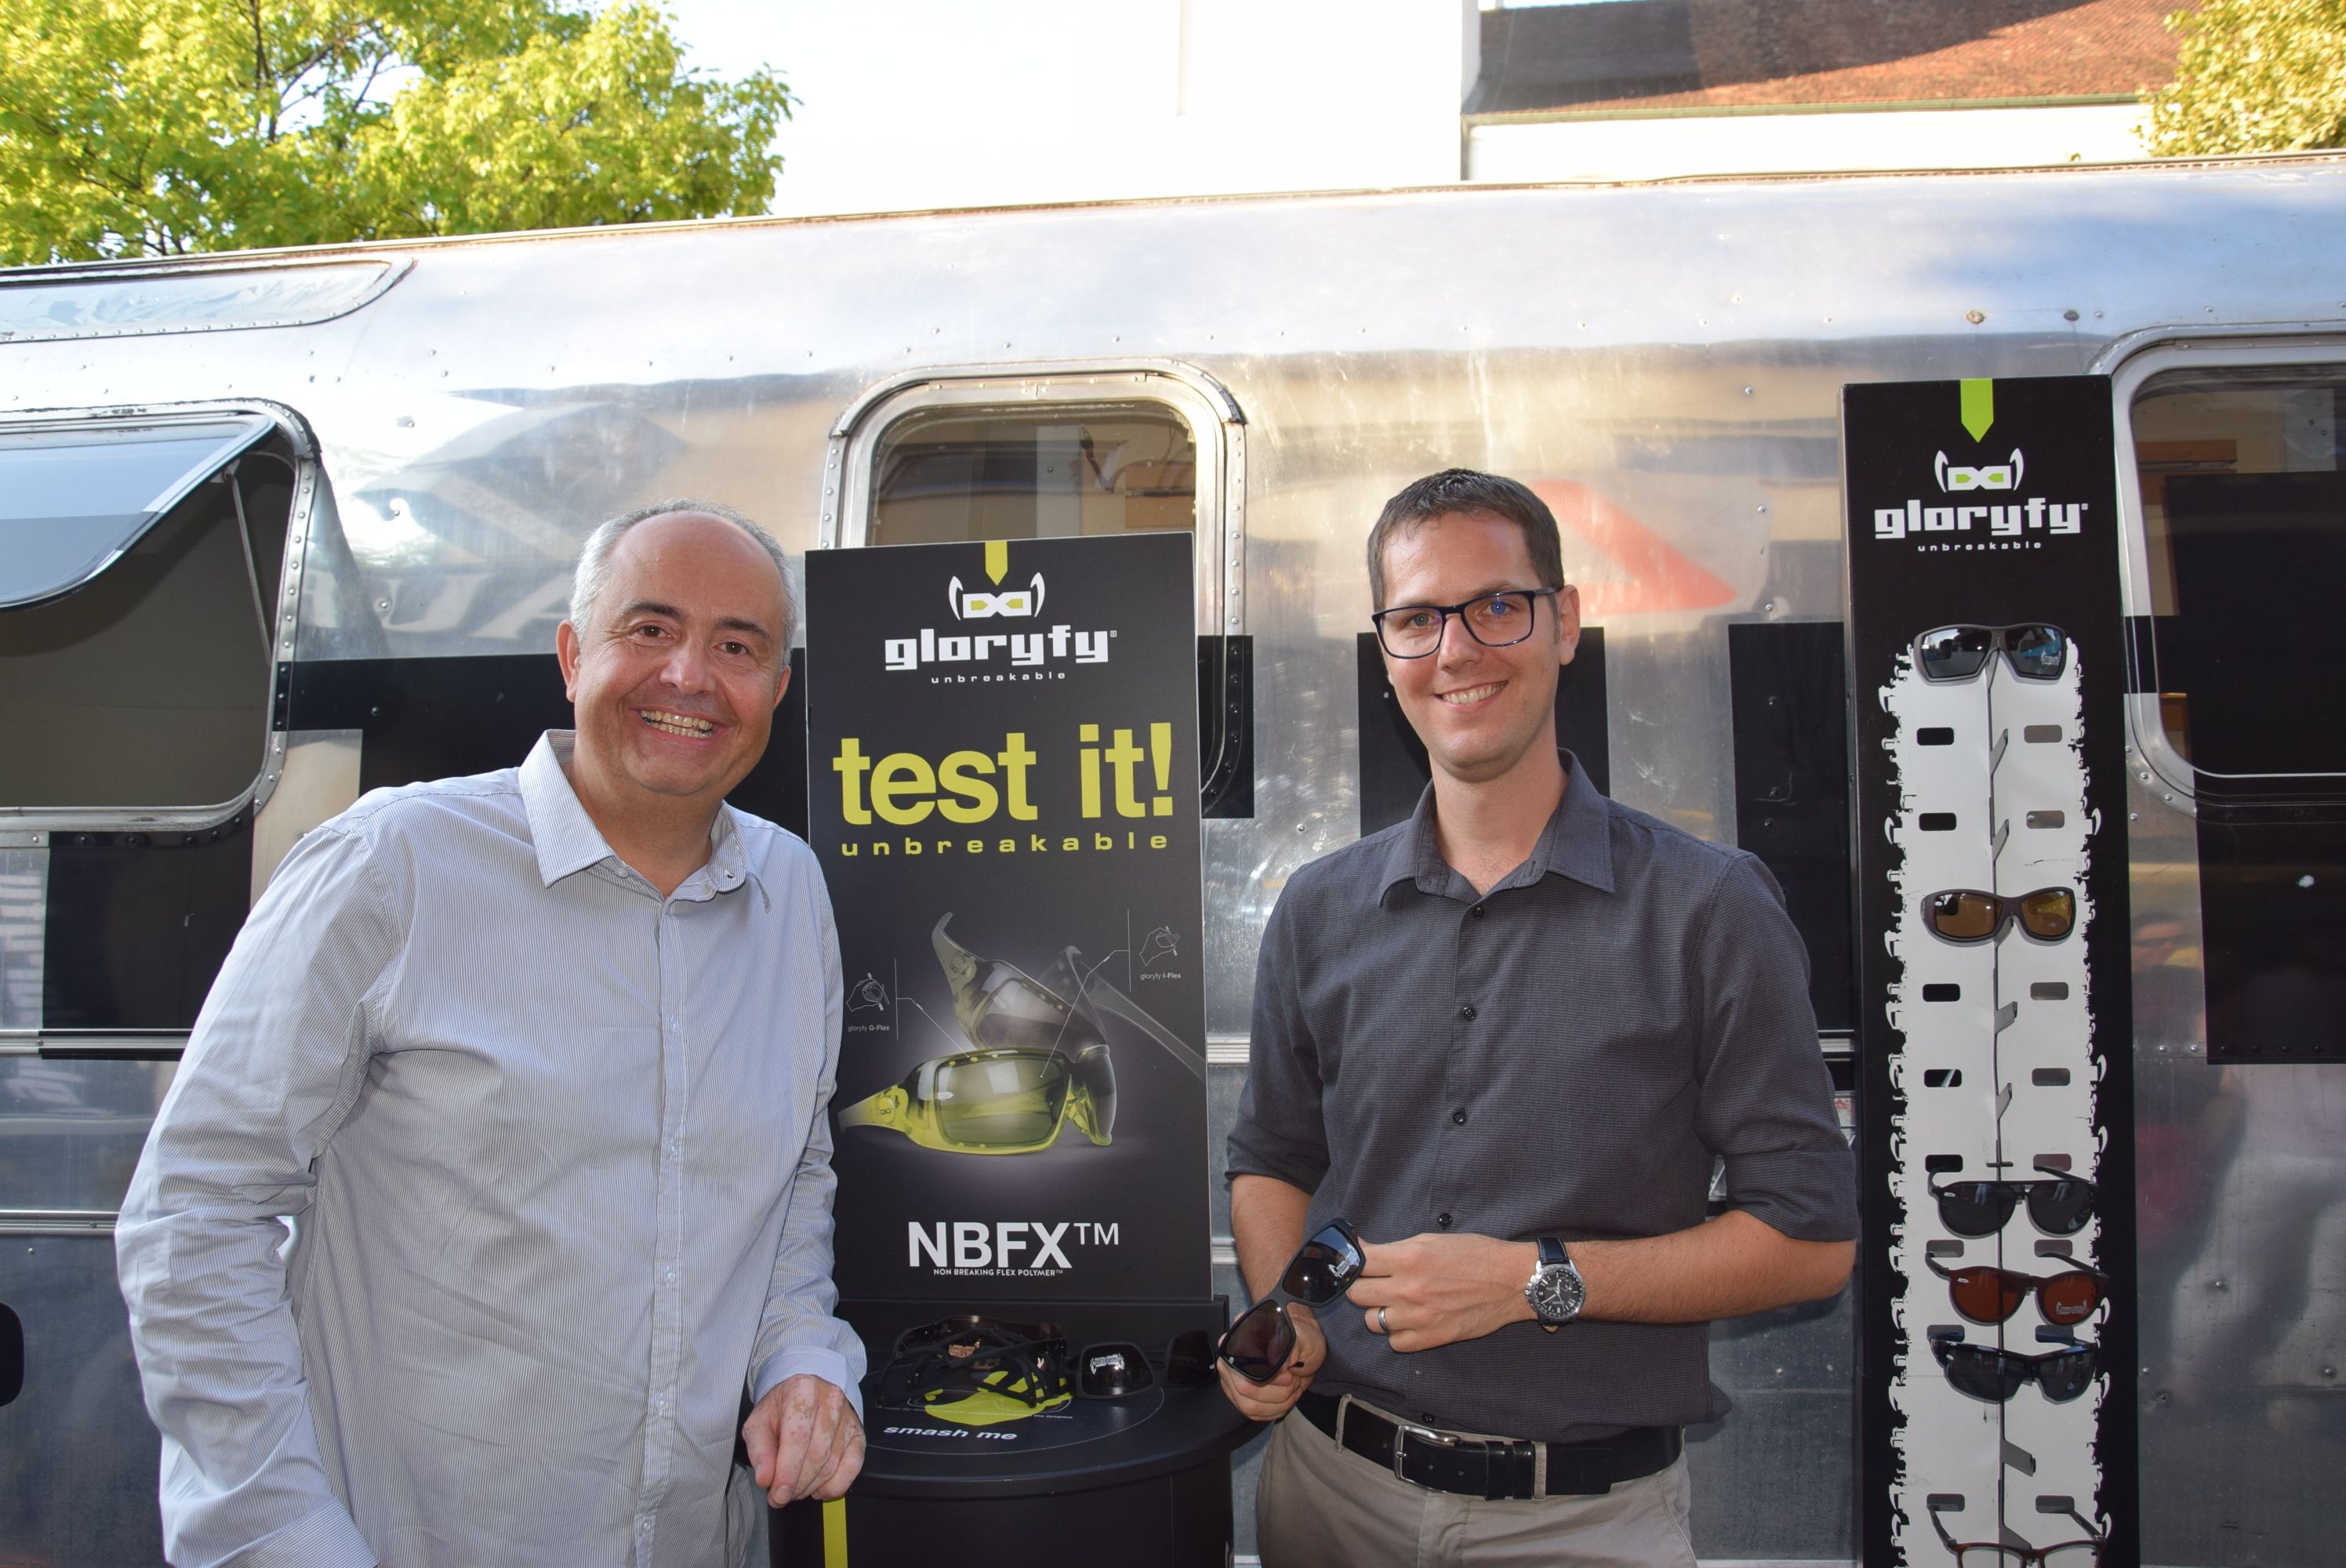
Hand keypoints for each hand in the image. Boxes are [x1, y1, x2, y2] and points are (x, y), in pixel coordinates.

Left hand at [743, 1373, 864, 1505]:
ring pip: (832, 1464)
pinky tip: (818, 1488)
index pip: (798, 1436)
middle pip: (817, 1453)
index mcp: (803, 1391)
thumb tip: (765, 1477)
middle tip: (782, 1495)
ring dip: (811, 1486)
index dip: (787, 1471)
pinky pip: (852, 1468)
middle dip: (798, 1484)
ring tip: (795, 1489)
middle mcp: (830, 1400)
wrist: (803, 1397)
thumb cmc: (781, 1409)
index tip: (778, 1494)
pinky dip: (834, 1486)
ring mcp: (848, 1418)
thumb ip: (759, 1450)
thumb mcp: (758, 1423)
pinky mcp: (858, 1434)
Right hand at [1216, 1304, 1324, 1421]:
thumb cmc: (1301, 1341)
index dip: (1266, 1376)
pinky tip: (1287, 1400)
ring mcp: (1233, 1382)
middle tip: (1294, 1383)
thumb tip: (1278, 1362)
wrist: (1304, 1352)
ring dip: (1277, 1404)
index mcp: (1240, 1340)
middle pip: (1245, 1389)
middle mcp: (1231, 1361)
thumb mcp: (1303, 1339)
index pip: (1241, 1364)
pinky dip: (1274, 1411)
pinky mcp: (1241, 1398)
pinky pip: (1254, 1414)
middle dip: (1276, 1392)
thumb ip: (1291, 1348)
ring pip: (1249, 1406)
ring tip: (1293, 1391)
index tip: (1288, 1376)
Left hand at [1347, 1233, 1536, 1351]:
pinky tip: (1410, 1320)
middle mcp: (1408, 1289)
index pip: (1358, 1263)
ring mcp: (1418, 1317)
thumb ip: (1396, 1248)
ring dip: (1379, 1311)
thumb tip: (1363, 1249)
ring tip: (1395, 1302)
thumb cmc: (1476, 1255)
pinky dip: (1398, 1333)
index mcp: (1408, 1258)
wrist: (1511, 1282)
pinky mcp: (1431, 1338)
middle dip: (1361, 1286)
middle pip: (1356, 1294)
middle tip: (1374, 1283)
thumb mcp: (1432, 1240)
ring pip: (1372, 1321)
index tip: (1356, 1263)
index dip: (1354, 1262)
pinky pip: (1395, 1342)